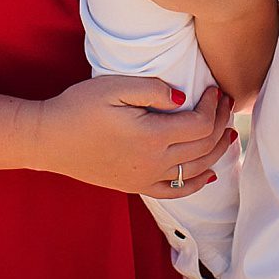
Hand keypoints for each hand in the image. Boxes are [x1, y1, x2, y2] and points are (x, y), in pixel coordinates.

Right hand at [27, 78, 235, 197]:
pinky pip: (176, 192)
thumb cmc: (79, 107)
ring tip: (227, 132)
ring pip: (196, 170)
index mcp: (151, 136)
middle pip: (203, 147)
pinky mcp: (136, 186)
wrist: (51, 139)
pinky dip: (197, 184)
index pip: (200, 124)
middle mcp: (154, 162)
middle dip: (220, 123)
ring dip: (217, 151)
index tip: (215, 89)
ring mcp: (146, 178)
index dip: (213, 106)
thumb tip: (183, 97)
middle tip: (227, 103)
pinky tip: (208, 174)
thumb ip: (152, 89)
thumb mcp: (113, 86)